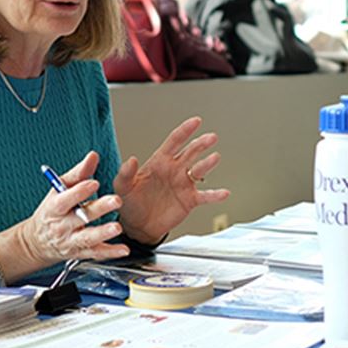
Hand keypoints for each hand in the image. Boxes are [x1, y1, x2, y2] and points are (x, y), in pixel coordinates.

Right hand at [0, 152, 129, 280]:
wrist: (37, 242)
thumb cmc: (52, 211)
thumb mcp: (59, 190)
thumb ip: (78, 173)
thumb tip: (93, 156)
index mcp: (55, 207)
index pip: (66, 199)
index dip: (79, 191)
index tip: (94, 183)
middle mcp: (62, 225)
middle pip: (81, 216)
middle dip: (99, 208)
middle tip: (116, 200)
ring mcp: (71, 240)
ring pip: (87, 238)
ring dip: (103, 233)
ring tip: (118, 227)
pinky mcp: (79, 253)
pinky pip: (95, 253)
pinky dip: (110, 252)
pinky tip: (123, 249)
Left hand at [114, 116, 229, 244]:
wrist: (138, 226)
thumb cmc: (130, 203)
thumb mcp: (123, 187)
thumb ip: (126, 173)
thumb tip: (131, 159)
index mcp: (160, 162)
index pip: (174, 142)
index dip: (185, 130)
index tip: (196, 121)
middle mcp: (175, 170)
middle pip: (191, 152)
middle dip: (201, 143)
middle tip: (211, 137)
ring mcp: (184, 184)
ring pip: (200, 170)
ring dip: (208, 163)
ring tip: (215, 157)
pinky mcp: (189, 200)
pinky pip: (205, 196)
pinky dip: (215, 195)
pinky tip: (224, 192)